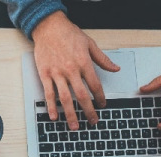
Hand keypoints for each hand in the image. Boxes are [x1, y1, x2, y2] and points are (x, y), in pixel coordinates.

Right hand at [31, 11, 119, 129]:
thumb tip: (115, 69)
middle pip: (82, 95)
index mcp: (83, 63)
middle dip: (88, 111)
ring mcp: (57, 73)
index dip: (100, 97)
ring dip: (70, 114)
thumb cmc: (69, 34)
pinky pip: (49, 94)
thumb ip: (102, 59)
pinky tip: (54, 116)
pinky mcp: (45, 75)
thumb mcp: (89, 44)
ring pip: (65, 98)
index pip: (95, 85)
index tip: (102, 105)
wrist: (49, 27)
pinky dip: (51, 107)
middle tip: (93, 121)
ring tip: (75, 126)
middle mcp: (71, 70)